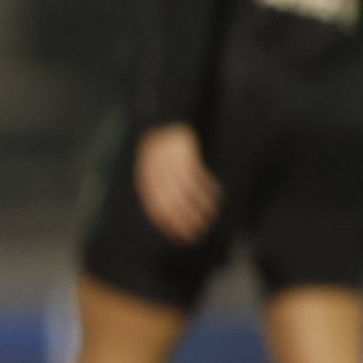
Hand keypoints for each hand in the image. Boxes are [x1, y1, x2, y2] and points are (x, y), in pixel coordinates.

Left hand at [134, 123, 219, 243]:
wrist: (163, 122)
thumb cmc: (160, 155)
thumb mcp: (153, 172)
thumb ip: (159, 192)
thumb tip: (167, 220)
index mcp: (145, 178)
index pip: (156, 208)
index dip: (169, 225)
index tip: (181, 240)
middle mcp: (156, 170)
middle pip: (172, 201)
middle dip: (185, 220)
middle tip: (197, 234)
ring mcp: (170, 160)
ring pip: (187, 190)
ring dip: (199, 207)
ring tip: (208, 219)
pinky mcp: (185, 150)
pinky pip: (198, 175)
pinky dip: (207, 189)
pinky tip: (216, 198)